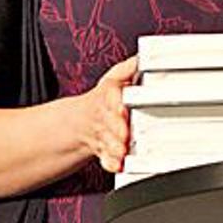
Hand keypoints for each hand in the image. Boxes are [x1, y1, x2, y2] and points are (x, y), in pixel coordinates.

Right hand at [82, 55, 137, 172]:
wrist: (80, 124)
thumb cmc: (104, 100)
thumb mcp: (113, 80)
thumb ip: (127, 68)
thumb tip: (142, 56)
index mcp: (108, 98)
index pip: (111, 98)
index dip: (116, 103)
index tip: (121, 108)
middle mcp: (105, 118)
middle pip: (110, 122)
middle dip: (117, 128)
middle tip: (124, 134)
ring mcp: (104, 136)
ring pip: (108, 141)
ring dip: (115, 147)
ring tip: (122, 151)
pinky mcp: (105, 151)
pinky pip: (106, 159)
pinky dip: (111, 163)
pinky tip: (118, 165)